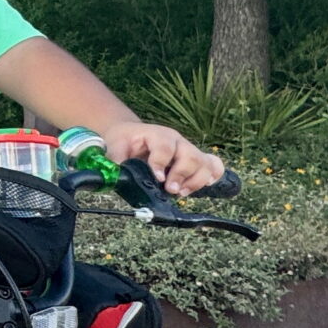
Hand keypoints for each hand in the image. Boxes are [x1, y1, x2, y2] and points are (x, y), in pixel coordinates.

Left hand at [100, 121, 225, 196]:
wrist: (130, 135)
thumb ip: (115, 162)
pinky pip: (214, 165)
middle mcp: (177, 141)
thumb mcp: (114, 148)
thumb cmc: (123, 142)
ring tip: (181, 193)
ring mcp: (188, 150)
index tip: (158, 179)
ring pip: (204, 162)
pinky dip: (212, 176)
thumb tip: (113, 178)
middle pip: (190, 155)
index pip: (165, 147)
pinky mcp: (195, 160)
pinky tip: (203, 186)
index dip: (162, 163)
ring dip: (196, 181)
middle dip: (182, 175)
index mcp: (157, 135)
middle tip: (171, 190)